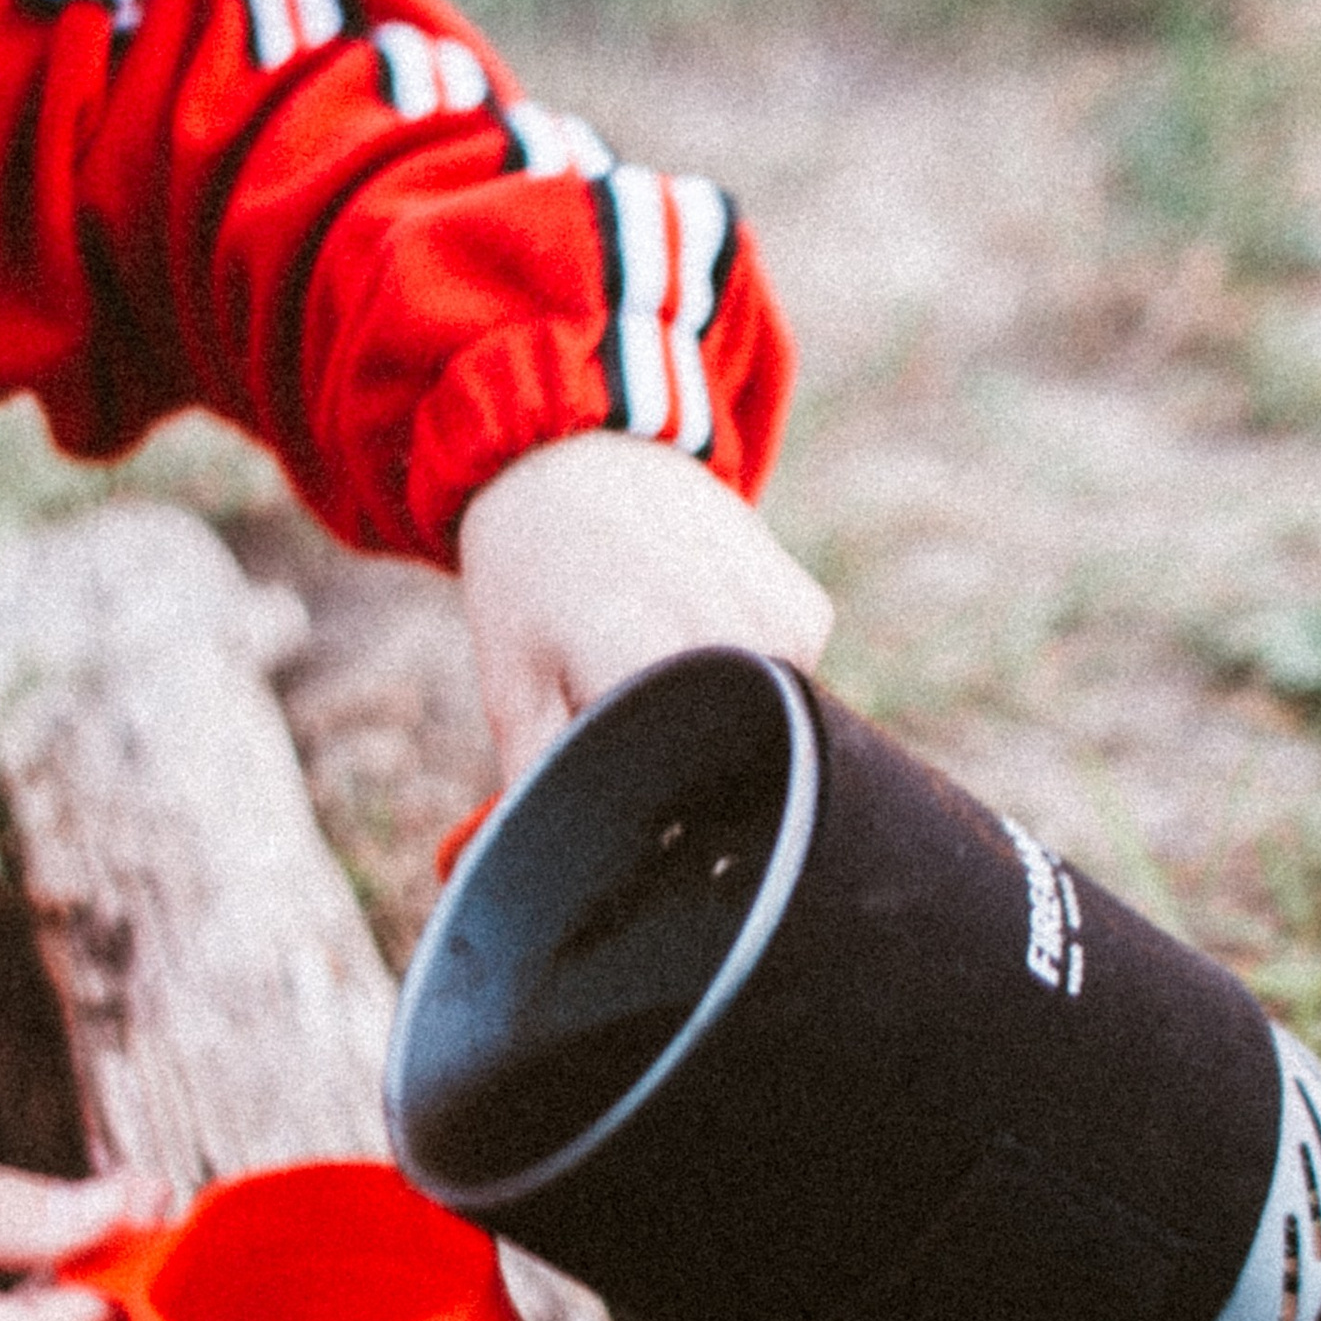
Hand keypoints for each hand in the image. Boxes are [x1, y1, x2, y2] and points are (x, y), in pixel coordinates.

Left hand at [455, 432, 831, 780]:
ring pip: (755, 733)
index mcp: (652, 663)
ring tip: (647, 655)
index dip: (632, 803)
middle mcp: (736, 648)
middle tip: (616, 708)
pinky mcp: (809, 616)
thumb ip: (538, 780)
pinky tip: (691, 630)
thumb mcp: (512, 678)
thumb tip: (548, 870)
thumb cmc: (531, 570)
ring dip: (707, 724)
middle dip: (672, 768)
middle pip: (720, 769)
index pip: (664, 791)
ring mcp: (786, 631)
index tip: (604, 777)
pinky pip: (783, 689)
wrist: (580, 449)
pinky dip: (738, 680)